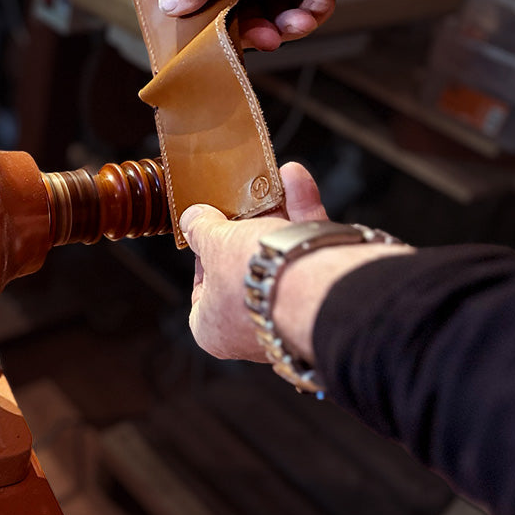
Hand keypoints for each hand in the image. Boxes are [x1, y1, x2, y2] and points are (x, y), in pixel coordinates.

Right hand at [158, 0, 466, 50]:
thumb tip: (168, 3)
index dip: (200, 5)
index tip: (204, 28)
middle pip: (232, 2)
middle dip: (250, 25)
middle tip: (260, 36)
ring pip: (265, 13)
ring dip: (282, 25)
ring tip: (296, 20)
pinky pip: (295, 12)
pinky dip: (307, 16)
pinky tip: (317, 5)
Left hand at [180, 162, 327, 360]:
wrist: (317, 286)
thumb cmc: (255, 276)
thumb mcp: (215, 243)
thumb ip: (202, 230)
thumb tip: (193, 219)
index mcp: (214, 331)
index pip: (202, 291)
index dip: (204, 258)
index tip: (208, 233)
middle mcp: (252, 329)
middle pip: (243, 270)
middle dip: (246, 231)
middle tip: (240, 203)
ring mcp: (289, 313)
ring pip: (279, 257)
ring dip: (276, 216)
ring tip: (269, 184)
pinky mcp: (321, 293)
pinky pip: (306, 252)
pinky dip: (302, 217)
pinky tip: (296, 182)